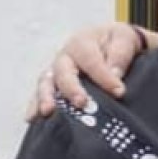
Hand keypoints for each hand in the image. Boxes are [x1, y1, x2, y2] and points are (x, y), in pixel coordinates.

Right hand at [26, 24, 157, 119]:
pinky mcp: (53, 84)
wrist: (109, 41)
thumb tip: (115, 75)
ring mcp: (56, 71)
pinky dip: (35, 105)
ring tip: (47, 112)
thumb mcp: (124, 39)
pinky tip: (33, 118)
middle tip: (81, 103)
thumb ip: (120, 55)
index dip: (104, 77)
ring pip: (46, 83)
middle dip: (71, 89)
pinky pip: (40, 94)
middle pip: (63, 72)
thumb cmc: (116, 41)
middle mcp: (65, 57)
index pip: (91, 60)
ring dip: (46, 98)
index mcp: (82, 42)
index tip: (119, 92)